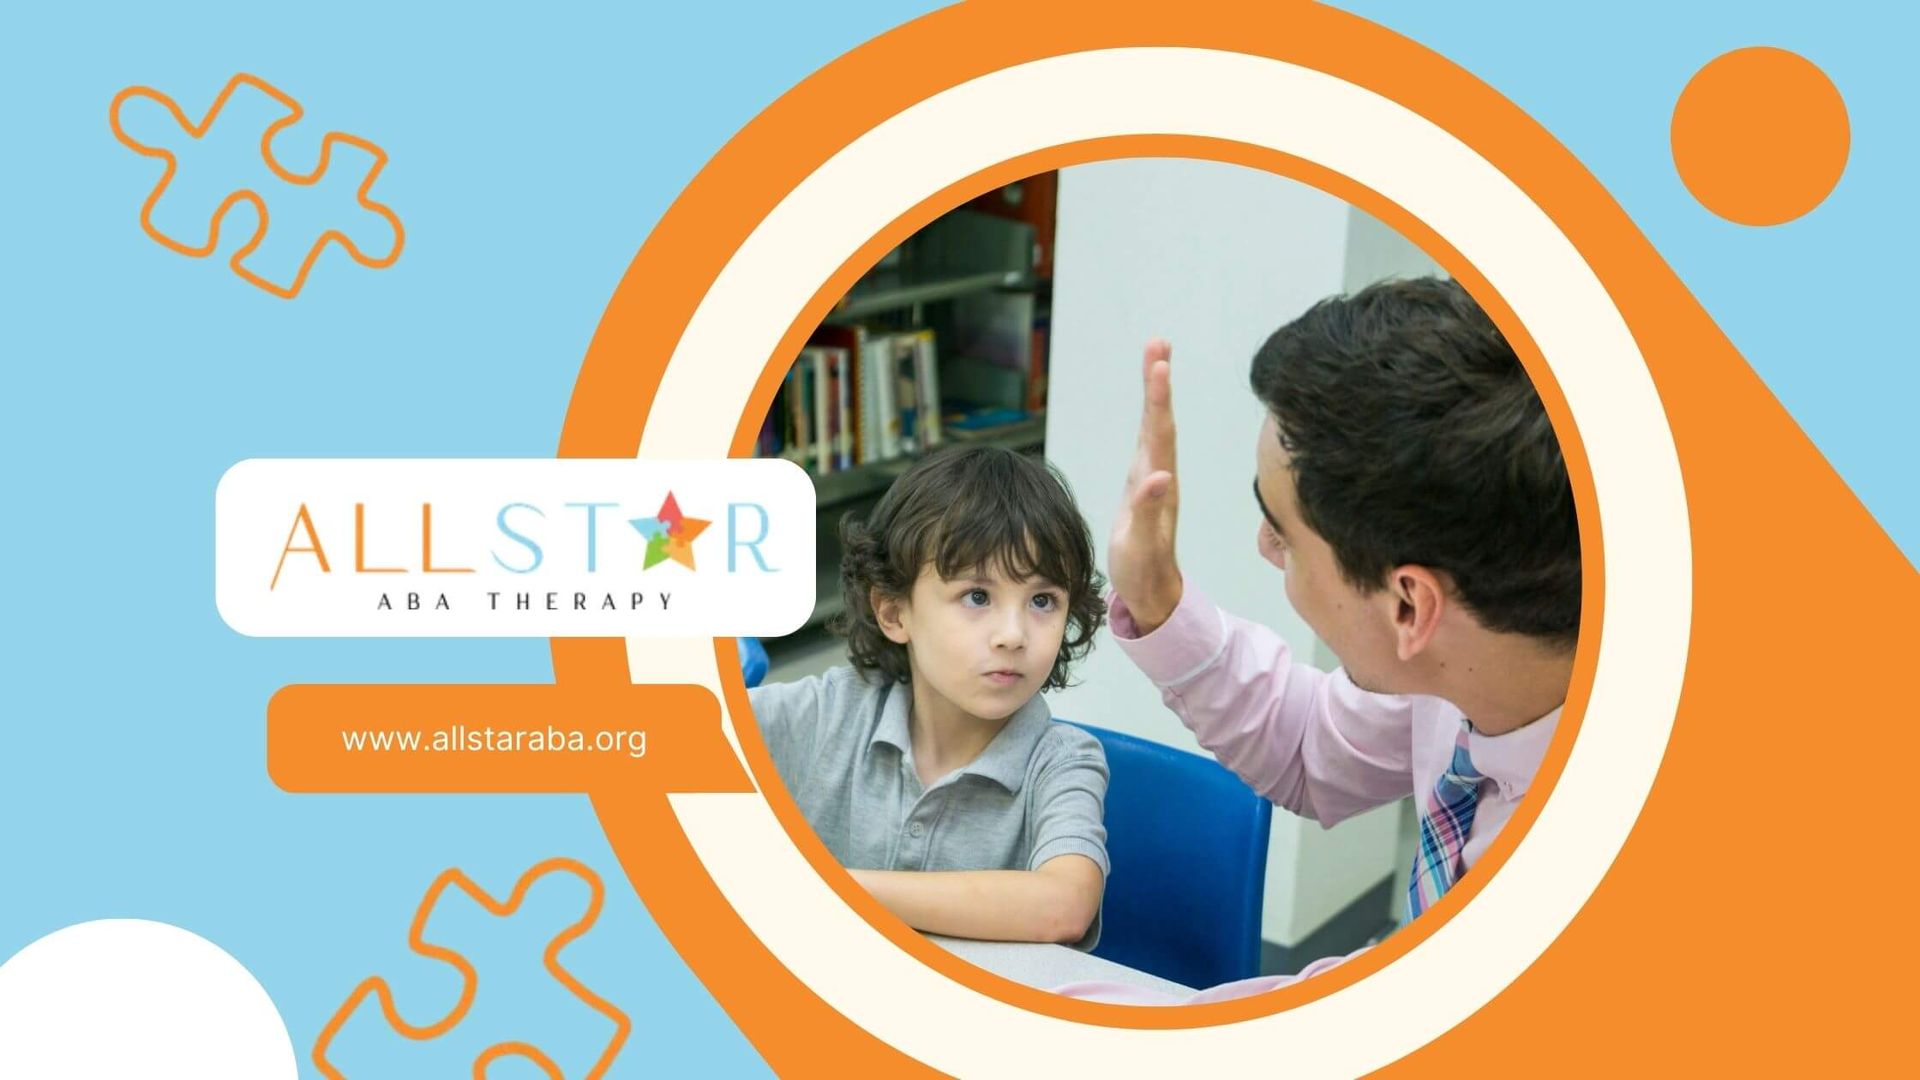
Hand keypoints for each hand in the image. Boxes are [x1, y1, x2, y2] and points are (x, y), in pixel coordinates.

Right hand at [1108, 339, 1182, 633]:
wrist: (1153, 591)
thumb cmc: (1143, 570)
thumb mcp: (1141, 544)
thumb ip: (1147, 510)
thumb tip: (1158, 476)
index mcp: (1158, 483)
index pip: (1158, 430)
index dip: (1157, 396)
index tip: (1158, 362)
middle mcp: (1159, 473)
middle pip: (1159, 418)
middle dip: (1156, 380)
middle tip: (1157, 342)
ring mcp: (1153, 477)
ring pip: (1156, 426)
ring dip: (1155, 392)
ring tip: (1155, 358)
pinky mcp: (1145, 484)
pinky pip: (1149, 439)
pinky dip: (1150, 415)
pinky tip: (1151, 403)